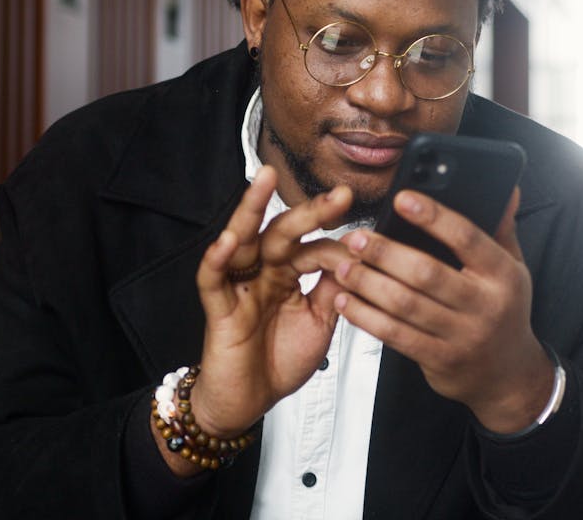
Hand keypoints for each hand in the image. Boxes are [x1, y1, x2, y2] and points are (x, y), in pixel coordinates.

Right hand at [187, 166, 353, 439]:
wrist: (249, 401)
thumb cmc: (279, 361)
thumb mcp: (319, 322)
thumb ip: (333, 290)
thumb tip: (359, 258)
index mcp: (288, 275)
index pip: (314, 248)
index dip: (339, 246)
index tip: (368, 244)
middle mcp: (264, 273)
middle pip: (283, 233)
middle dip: (310, 211)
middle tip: (339, 194)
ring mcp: (240, 287)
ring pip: (244, 241)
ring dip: (251, 210)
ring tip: (264, 180)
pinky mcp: (219, 309)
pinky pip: (213, 280)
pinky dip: (218, 259)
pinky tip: (228, 240)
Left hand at [332, 187, 553, 433]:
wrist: (508, 376)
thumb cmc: (504, 312)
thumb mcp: (512, 269)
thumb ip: (501, 229)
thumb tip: (507, 188)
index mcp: (502, 275)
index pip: (467, 238)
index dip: (433, 217)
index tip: (402, 199)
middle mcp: (485, 305)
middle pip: (427, 273)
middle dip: (385, 253)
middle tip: (356, 238)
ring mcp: (462, 335)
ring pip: (406, 305)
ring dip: (369, 284)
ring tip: (345, 266)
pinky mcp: (439, 359)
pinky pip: (396, 336)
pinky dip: (367, 317)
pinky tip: (347, 302)